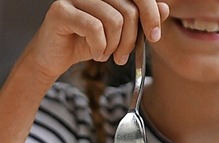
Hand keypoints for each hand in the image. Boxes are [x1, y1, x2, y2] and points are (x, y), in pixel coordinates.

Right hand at [22, 0, 168, 81]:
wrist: (54, 58)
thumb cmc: (86, 43)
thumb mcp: (119, 34)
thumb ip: (140, 20)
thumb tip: (164, 8)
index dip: (151, 14)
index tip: (154, 37)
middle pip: (129, 10)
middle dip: (131, 40)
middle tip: (123, 57)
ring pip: (114, 20)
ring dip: (114, 46)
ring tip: (105, 54)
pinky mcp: (61, 10)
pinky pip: (94, 28)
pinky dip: (99, 47)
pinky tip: (94, 54)